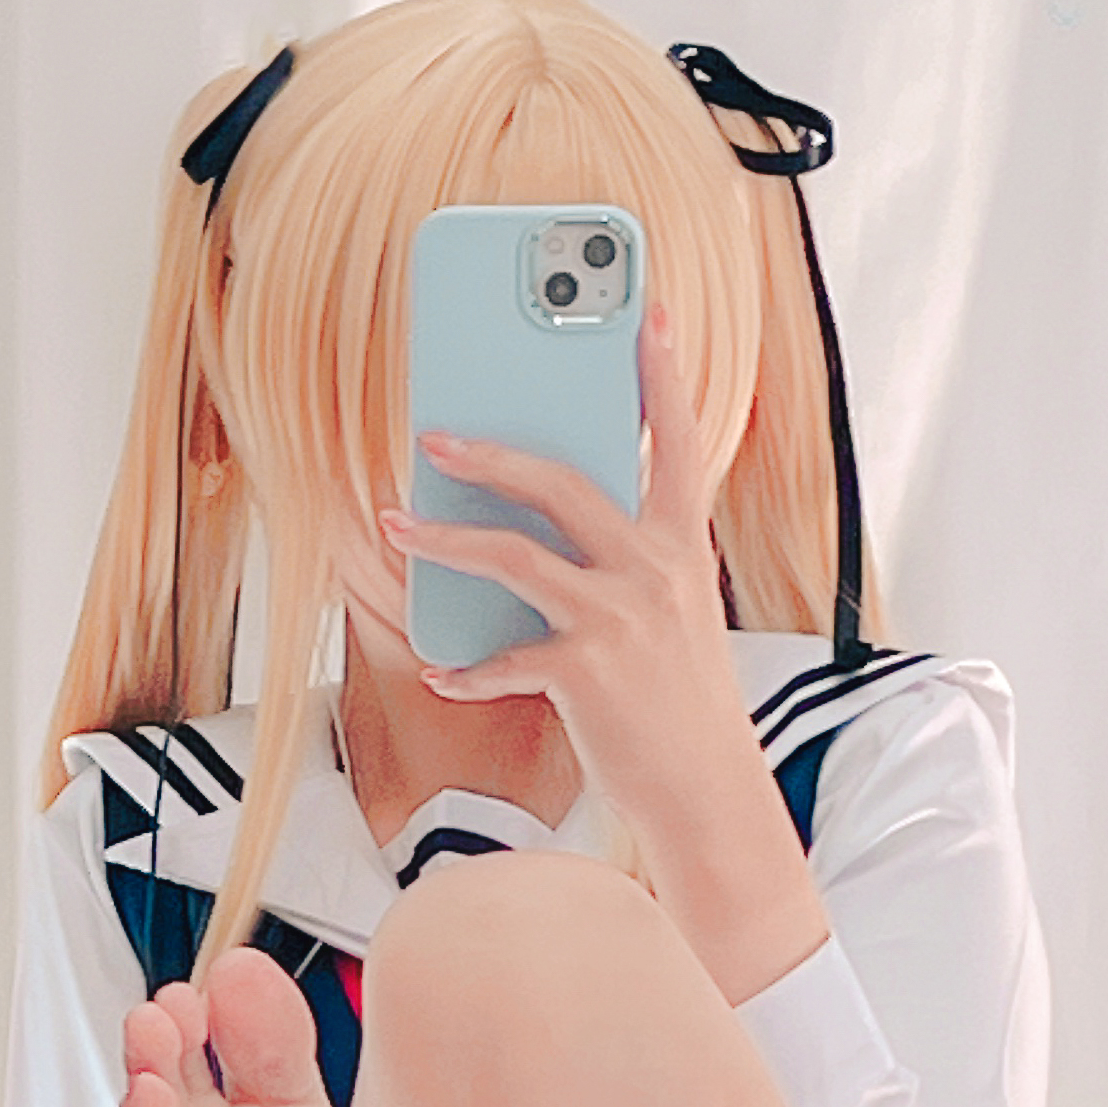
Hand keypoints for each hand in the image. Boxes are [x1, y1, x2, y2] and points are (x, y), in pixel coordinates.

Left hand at [377, 310, 827, 999]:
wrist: (709, 793)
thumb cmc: (683, 708)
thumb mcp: (676, 621)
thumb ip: (630, 568)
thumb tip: (549, 534)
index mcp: (683, 549)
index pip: (678, 444)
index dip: (661, 376)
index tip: (648, 313)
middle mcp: (654, 570)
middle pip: (563, 481)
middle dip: (492, 450)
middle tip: (436, 433)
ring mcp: (619, 618)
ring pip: (514, 555)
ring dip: (445, 539)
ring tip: (398, 525)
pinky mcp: (585, 671)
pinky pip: (502, 657)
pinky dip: (466, 667)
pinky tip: (442, 671)